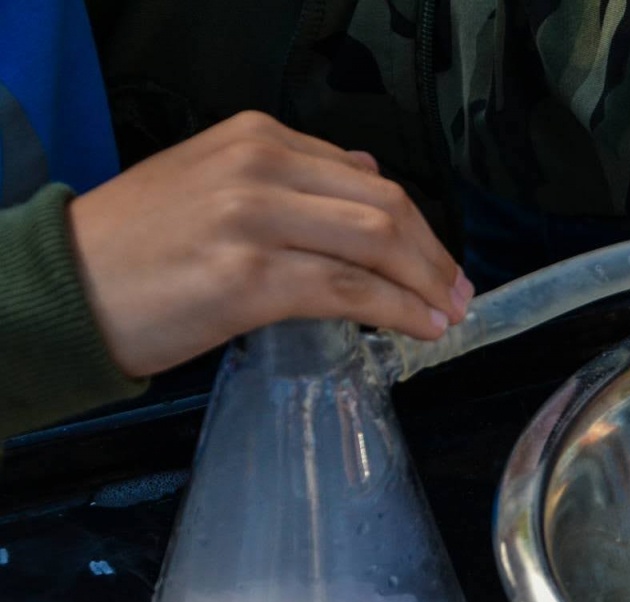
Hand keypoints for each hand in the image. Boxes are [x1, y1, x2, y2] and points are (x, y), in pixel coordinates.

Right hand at [68, 111, 472, 378]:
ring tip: (447, 313)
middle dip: (433, 255)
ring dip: (426, 284)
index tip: (437, 259)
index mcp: (255, 136)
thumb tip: (366, 172)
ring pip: (376, 244)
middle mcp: (260, 166)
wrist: (63, 286)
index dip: (416, 224)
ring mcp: (256, 219)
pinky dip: (398, 310)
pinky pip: (350, 290)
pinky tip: (420, 328)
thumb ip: (291, 176)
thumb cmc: (135, 246)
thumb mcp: (212, 180)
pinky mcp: (251, 277)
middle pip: (384, 207)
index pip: (366, 176)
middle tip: (458, 292)